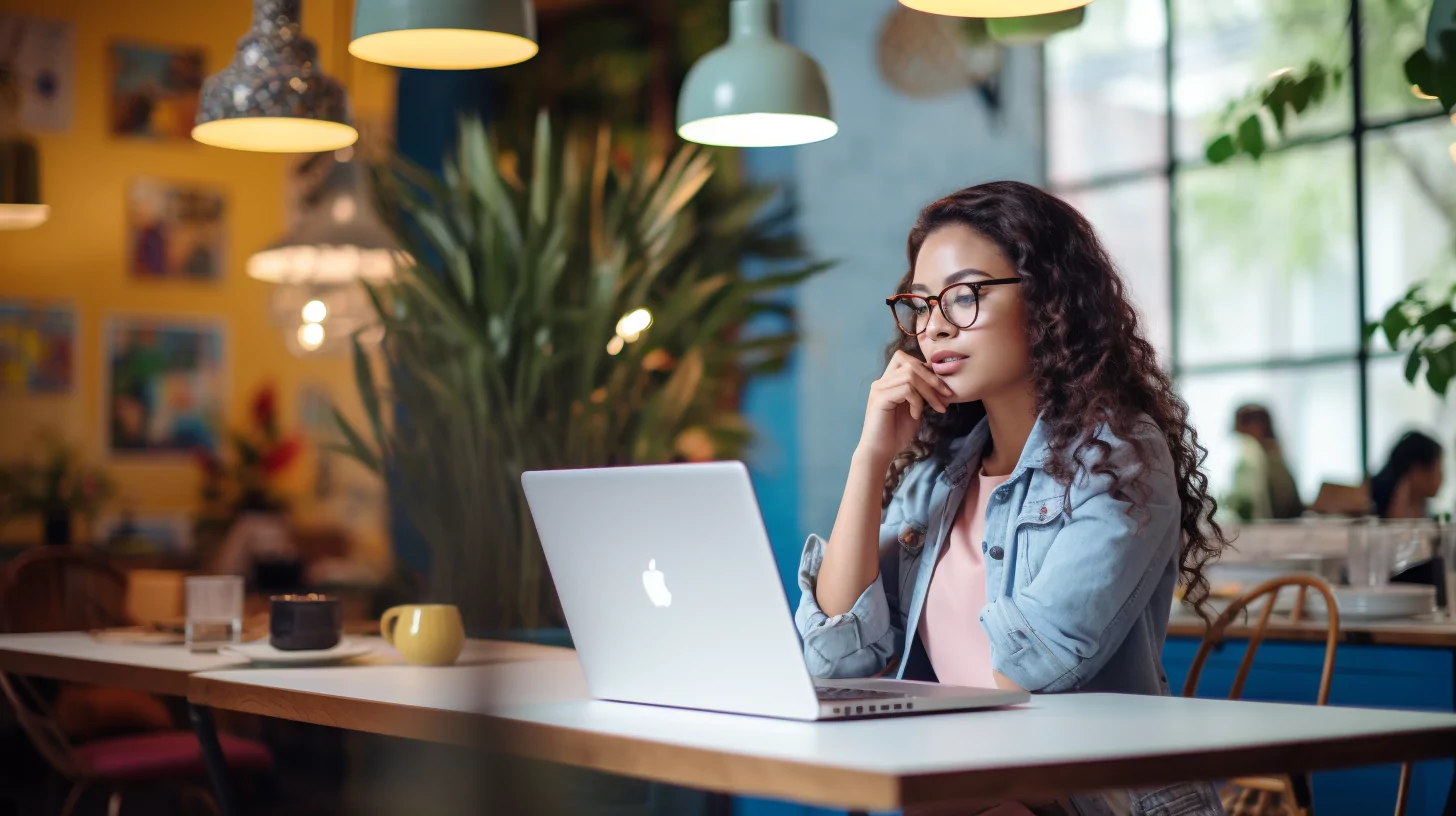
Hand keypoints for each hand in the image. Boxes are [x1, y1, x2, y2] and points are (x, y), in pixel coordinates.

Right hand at [857, 350, 953, 465]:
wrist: (880, 452)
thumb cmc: (897, 433)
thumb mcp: (915, 408)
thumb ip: (922, 393)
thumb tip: (941, 381)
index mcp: (890, 381)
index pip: (908, 359)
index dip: (928, 370)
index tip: (944, 390)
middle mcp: (882, 381)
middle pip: (910, 362)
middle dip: (933, 378)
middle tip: (947, 396)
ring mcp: (879, 388)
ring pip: (910, 374)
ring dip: (929, 391)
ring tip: (936, 408)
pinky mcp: (880, 398)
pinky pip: (906, 389)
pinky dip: (917, 401)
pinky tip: (916, 415)